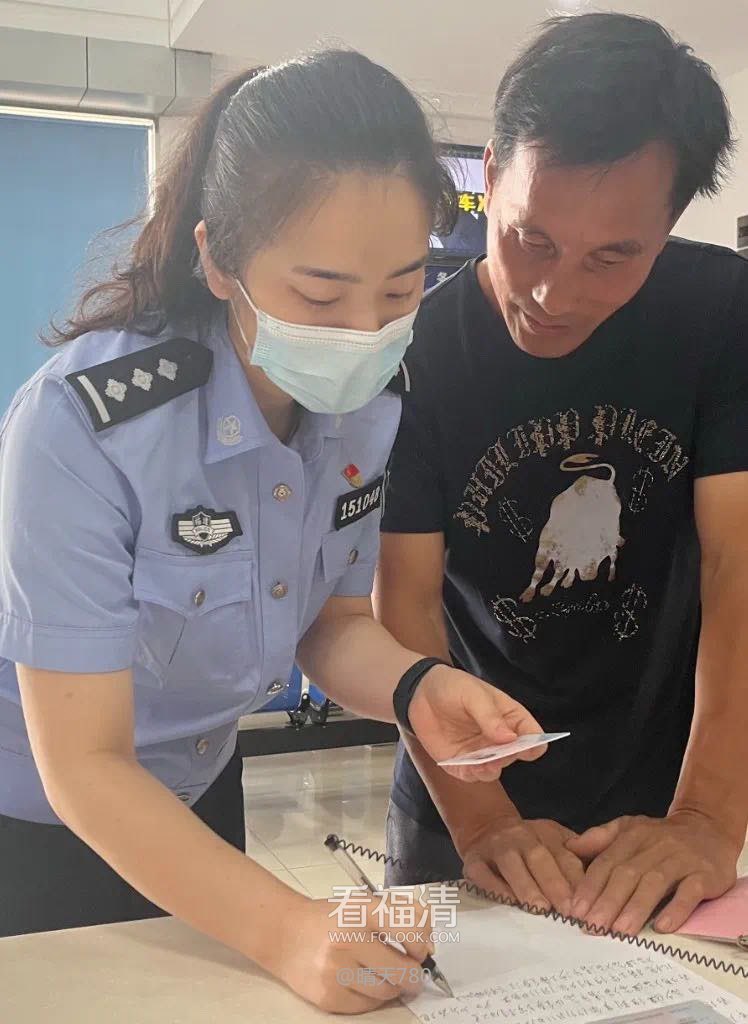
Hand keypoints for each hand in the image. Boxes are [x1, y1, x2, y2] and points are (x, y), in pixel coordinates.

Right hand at [273, 895, 431, 1014]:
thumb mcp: (364, 903)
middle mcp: (348, 940)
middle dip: (412, 975)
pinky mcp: (329, 997)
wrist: (284, 934)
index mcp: (361, 911)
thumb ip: (402, 915)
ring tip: (376, 972)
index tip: (419, 949)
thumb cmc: (330, 919)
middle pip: (404, 972)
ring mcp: (337, 971)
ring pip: (387, 992)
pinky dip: (369, 997)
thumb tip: (429, 946)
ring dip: (390, 986)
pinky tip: (358, 981)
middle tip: (408, 971)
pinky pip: (367, 1006)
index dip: (422, 944)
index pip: (411, 928)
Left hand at [409, 665, 545, 781]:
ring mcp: (482, 753)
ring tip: (485, 764)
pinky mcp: (462, 763)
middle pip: (515, 755)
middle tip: (500, 751)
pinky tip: (470, 767)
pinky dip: (473, 774)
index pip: (533, 735)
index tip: (527, 746)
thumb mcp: (472, 693)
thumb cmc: (453, 687)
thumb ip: (489, 715)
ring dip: (492, 769)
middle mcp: (500, 739)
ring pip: (495, 769)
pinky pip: (473, 775)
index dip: (534, 743)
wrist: (421, 694)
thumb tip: (510, 738)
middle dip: (509, 756)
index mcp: (511, 718)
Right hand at [460, 817, 583, 916]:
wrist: (485, 827)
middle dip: (554, 884)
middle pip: (539, 857)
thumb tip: (602, 888)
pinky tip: (508, 903)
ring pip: (511, 863)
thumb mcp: (555, 843)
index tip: (589, 904)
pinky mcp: (473, 861)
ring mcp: (496, 848)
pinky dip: (495, 887)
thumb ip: (576, 860)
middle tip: (568, 911)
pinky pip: (483, 874)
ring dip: (526, 885)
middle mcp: (522, 837)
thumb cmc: (529, 845)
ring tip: (540, 908)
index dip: (577, 879)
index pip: (565, 856)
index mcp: (547, 834)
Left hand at [566, 811, 739, 935]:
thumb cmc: (662, 835)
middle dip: (608, 901)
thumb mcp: (630, 828)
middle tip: (593, 926)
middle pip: (627, 874)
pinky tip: (662, 927)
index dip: (591, 886)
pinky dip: (676, 909)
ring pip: (655, 883)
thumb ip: (600, 838)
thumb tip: (568, 847)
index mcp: (632, 836)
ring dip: (636, 908)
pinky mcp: (705, 874)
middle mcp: (655, 845)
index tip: (576, 910)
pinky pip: (689, 892)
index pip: (607, 862)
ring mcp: (681, 859)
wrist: (708, 827)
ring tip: (620, 931)